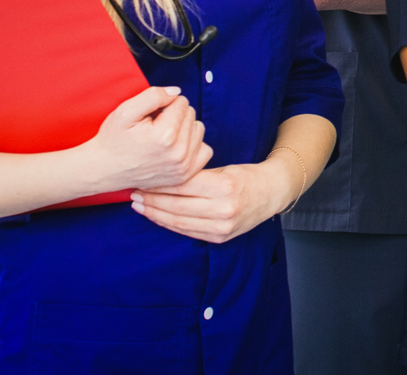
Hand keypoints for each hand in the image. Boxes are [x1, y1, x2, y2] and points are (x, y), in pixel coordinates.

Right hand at [79, 87, 211, 192]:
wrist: (104, 169)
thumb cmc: (113, 139)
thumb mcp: (126, 110)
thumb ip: (153, 95)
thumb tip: (177, 92)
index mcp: (165, 136)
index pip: (181, 102)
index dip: (164, 103)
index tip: (150, 115)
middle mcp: (179, 153)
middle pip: (191, 115)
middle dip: (174, 115)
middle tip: (153, 126)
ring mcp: (184, 167)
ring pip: (199, 130)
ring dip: (184, 128)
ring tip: (163, 135)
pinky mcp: (186, 175)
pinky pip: (205, 150)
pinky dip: (193, 145)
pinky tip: (176, 146)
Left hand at [131, 160, 298, 243]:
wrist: (271, 193)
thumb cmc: (245, 176)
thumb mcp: (222, 168)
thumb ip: (195, 175)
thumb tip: (161, 176)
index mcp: (224, 186)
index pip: (181, 185)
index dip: (158, 183)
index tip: (142, 179)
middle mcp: (224, 208)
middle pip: (176, 205)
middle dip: (151, 199)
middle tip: (134, 193)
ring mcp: (222, 226)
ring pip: (178, 221)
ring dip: (155, 213)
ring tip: (140, 205)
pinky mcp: (220, 237)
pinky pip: (187, 231)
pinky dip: (169, 224)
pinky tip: (157, 216)